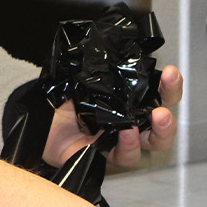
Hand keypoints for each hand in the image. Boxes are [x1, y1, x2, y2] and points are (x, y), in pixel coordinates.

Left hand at [42, 65, 182, 168]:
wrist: (36, 117)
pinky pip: (122, 156)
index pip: (159, 93)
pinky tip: (127, 133)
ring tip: (156, 117)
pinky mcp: (104, 156)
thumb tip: (110, 51)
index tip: (170, 73)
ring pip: (150, 143)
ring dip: (159, 132)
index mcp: (130, 100)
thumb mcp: (81, 77)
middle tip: (165, 106)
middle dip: (170, 112)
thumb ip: (98, 68)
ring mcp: (119, 141)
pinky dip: (128, 145)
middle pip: (162, 123)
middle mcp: (130, 121)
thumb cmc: (61, 97)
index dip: (169, 85)